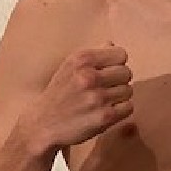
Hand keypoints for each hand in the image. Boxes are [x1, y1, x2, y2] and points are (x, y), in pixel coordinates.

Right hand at [19, 45, 133, 154]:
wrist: (42, 125)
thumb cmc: (60, 93)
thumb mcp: (69, 67)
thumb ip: (93, 55)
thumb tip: (112, 45)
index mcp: (81, 60)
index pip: (121, 54)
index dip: (116, 64)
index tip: (106, 72)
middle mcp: (89, 76)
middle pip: (127, 72)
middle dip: (118, 81)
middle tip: (103, 88)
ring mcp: (97, 97)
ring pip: (128, 90)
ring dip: (119, 97)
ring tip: (101, 101)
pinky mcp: (105, 117)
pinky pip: (129, 107)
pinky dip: (120, 110)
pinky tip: (104, 111)